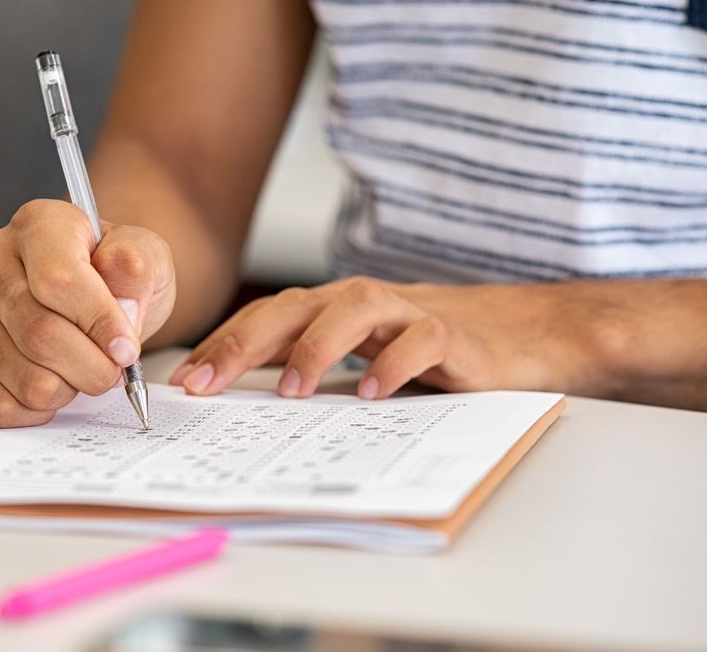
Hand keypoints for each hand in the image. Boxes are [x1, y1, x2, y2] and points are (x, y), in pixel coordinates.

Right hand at [0, 199, 175, 426]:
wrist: (94, 297)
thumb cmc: (116, 276)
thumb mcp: (145, 257)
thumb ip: (137, 269)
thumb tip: (121, 304)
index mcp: (37, 225)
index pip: (57, 280)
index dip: (98, 322)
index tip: (126, 348)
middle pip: (40, 335)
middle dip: (92, 366)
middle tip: (114, 367)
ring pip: (26, 378)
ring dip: (70, 388)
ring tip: (83, 368)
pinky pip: (3, 405)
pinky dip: (42, 409)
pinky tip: (58, 383)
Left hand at [169, 277, 604, 399]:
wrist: (523, 333)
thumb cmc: (430, 350)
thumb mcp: (361, 358)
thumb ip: (312, 369)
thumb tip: (242, 404)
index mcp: (333, 309)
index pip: (266, 319)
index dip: (222, 345)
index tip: (183, 383)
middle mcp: (363, 302)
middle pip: (294, 307)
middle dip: (244, 343)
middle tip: (207, 383)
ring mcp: (408, 312)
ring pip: (354, 311)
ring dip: (316, 347)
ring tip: (290, 391)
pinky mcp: (454, 335)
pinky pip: (421, 340)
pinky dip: (394, 364)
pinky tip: (372, 393)